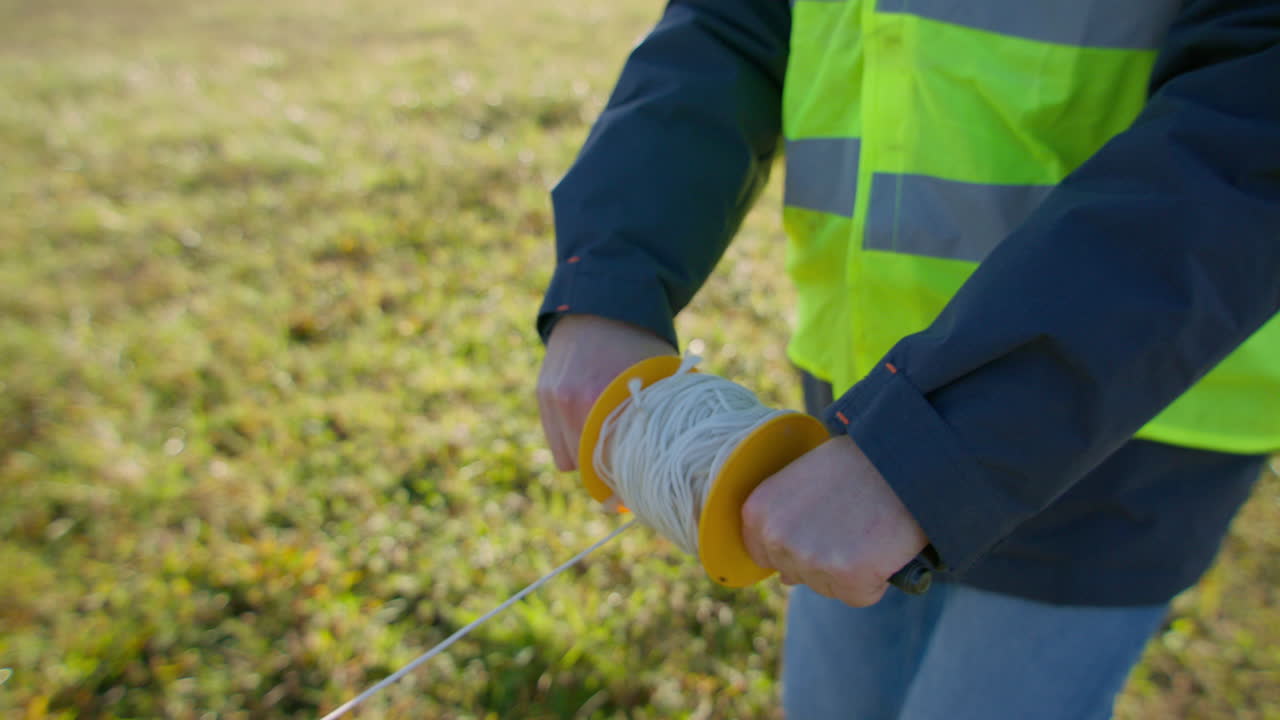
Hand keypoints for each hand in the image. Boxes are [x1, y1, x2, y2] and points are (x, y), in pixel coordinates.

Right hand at [537, 314, 675, 470]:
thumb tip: (670, 456)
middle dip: (606, 469)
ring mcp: (553, 399)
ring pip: (566, 458)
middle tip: (625, 466)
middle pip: (587, 465)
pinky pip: (554, 440)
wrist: (601, 304)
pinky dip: (570, 442)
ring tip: (606, 446)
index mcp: (602, 398)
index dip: (626, 477)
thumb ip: (657, 416)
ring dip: (585, 458)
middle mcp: (571, 401)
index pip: (610, 462)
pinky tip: (589, 430)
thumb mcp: (658, 377)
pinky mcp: (543, 395)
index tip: (638, 482)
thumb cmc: (639, 343)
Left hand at [741, 435, 927, 606]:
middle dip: (824, 559)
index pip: (764, 555)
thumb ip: (784, 524)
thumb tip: (784, 578)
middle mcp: (777, 536)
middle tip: (850, 523)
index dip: (797, 545)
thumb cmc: (854, 464)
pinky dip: (875, 580)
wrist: (902, 457)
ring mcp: (810, 558)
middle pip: (796, 575)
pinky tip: (882, 546)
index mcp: (758, 511)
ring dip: (849, 570)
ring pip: (827, 587)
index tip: (820, 527)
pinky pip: (859, 595)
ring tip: (867, 529)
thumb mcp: (801, 481)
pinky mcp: (847, 575)